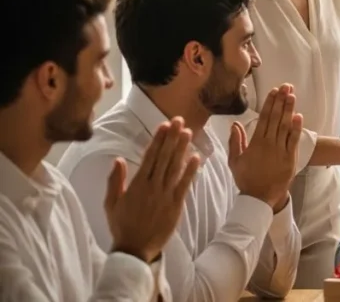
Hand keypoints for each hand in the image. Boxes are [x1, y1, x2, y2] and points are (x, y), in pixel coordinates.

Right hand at [106, 117, 200, 263]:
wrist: (134, 249)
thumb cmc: (121, 225)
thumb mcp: (111, 203)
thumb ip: (115, 181)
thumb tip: (118, 159)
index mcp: (136, 184)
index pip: (149, 156)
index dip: (158, 140)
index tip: (163, 125)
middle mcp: (152, 187)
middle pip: (164, 157)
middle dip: (171, 137)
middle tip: (179, 120)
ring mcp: (165, 195)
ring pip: (175, 167)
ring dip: (182, 149)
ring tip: (188, 132)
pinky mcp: (176, 205)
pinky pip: (185, 185)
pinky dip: (190, 171)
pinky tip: (196, 157)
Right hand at [229, 84, 301, 211]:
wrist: (259, 198)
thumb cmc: (246, 179)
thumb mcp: (234, 161)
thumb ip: (235, 142)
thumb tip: (235, 124)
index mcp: (255, 143)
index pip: (264, 118)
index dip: (269, 103)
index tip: (274, 91)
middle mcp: (269, 144)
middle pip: (276, 118)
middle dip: (281, 101)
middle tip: (286, 86)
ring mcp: (281, 151)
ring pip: (285, 126)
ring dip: (289, 109)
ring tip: (292, 95)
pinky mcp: (290, 158)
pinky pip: (294, 140)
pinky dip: (296, 128)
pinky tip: (298, 116)